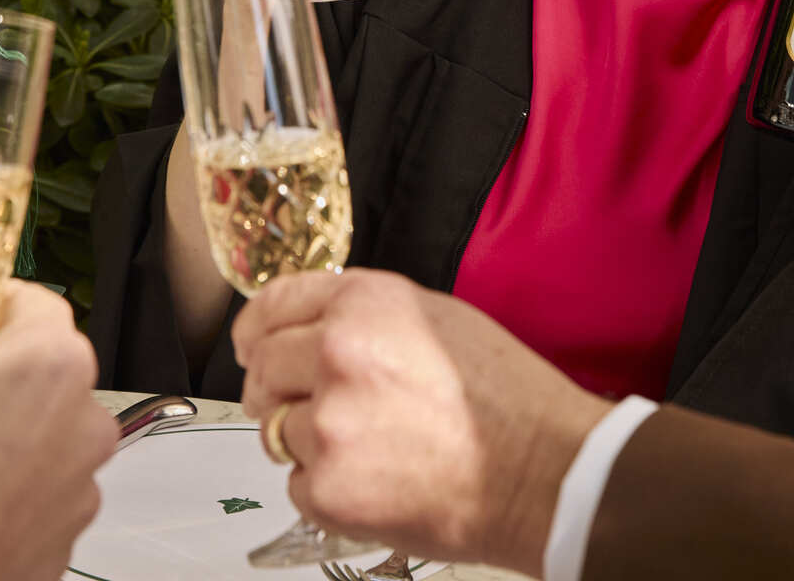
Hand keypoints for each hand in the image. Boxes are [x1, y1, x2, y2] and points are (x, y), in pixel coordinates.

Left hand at [234, 270, 609, 574]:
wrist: (543, 473)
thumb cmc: (506, 400)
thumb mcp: (437, 319)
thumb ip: (365, 315)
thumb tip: (309, 327)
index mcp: (364, 304)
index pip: (272, 304)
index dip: (254, 329)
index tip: (250, 345)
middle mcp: (338, 354)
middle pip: (262, 369)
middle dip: (275, 390)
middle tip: (307, 407)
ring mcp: (328, 424)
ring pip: (276, 430)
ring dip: (309, 441)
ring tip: (371, 447)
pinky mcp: (328, 488)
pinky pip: (297, 484)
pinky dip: (327, 487)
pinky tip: (378, 479)